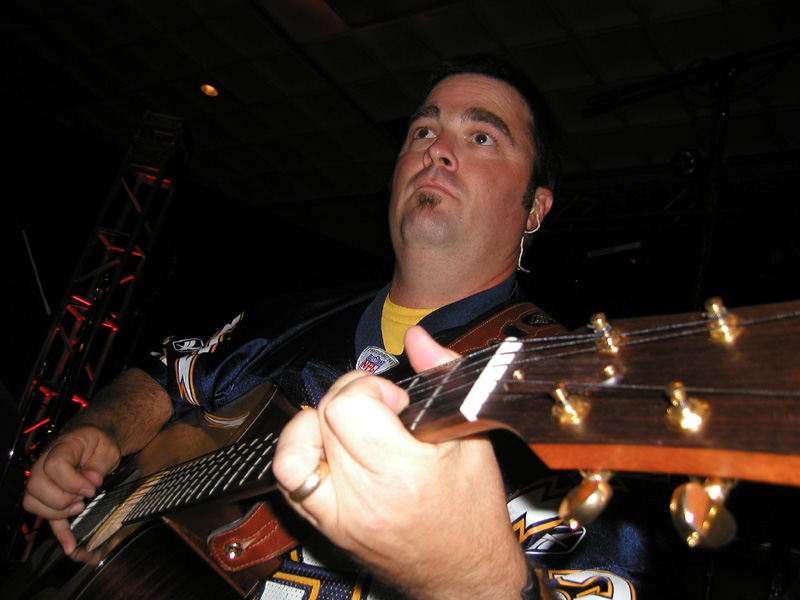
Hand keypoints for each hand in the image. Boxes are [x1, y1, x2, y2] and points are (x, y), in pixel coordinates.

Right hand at [23, 425, 120, 559]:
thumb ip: (99, 464)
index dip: (72, 482)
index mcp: (62, 448)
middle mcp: (44, 464)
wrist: (90, 439)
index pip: (54, 465)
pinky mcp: (48, 496)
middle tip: (83, 499)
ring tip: (79, 508)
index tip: (90, 489)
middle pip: (36, 487)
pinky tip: (70, 546)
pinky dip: (58, 532)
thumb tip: (92, 481)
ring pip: (33, 503)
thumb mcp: (106, 448)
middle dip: (62, 499)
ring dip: (56, 512)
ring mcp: (42, 480)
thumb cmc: (97, 442)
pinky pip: (45, 515)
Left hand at [273, 326, 528, 599]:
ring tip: (347, 428)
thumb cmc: (473, 512)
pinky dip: (302, 454)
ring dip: (315, 425)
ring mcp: (339, 517)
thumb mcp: (473, 439)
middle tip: (378, 410)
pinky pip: (290, 483)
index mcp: (403, 475)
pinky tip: (331, 450)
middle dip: (349, 398)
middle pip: (322, 418)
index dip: (370, 389)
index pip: (349, 407)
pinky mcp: (327, 528)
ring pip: (292, 450)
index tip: (395, 402)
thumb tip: (417, 337)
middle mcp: (363, 499)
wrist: (465, 575)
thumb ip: (443, 378)